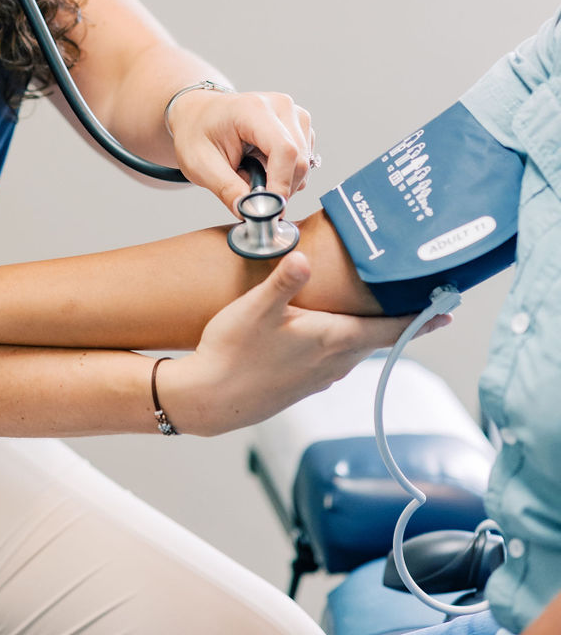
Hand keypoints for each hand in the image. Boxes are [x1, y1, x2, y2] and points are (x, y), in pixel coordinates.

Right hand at [159, 251, 450, 434]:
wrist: (210, 399)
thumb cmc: (232, 353)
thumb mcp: (255, 309)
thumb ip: (282, 282)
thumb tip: (302, 258)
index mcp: (332, 341)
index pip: (388, 328)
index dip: (420, 318)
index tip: (448, 309)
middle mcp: (333, 362)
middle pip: (377, 337)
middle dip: (398, 320)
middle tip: (420, 301)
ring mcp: (319, 376)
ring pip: (355, 348)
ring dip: (370, 331)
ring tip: (376, 309)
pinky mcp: (302, 383)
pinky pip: (335, 358)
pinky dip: (345, 342)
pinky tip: (328, 330)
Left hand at [166, 87, 314, 211]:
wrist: (198, 115)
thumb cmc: (197, 133)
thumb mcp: (200, 165)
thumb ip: (227, 190)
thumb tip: (252, 213)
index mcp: (253, 109)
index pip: (284, 150)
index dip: (281, 184)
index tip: (269, 209)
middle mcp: (280, 105)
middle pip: (299, 159)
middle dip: (280, 188)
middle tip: (251, 197)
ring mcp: (293, 113)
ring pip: (305, 163)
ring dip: (283, 181)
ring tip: (251, 174)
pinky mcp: (299, 125)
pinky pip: (305, 160)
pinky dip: (287, 174)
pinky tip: (263, 167)